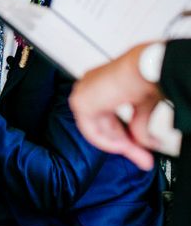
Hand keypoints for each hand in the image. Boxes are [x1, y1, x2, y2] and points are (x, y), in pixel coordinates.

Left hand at [69, 44, 163, 170]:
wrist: (142, 69)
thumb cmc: (144, 76)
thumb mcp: (143, 105)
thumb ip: (138, 123)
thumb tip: (144, 141)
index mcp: (100, 82)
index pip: (106, 114)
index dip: (122, 133)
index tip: (138, 146)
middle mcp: (88, 86)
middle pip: (102, 123)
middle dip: (122, 142)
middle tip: (141, 157)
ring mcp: (82, 94)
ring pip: (96, 128)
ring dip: (117, 144)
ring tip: (137, 155)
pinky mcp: (81, 103)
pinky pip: (90, 131)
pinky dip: (106, 141)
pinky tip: (122, 147)